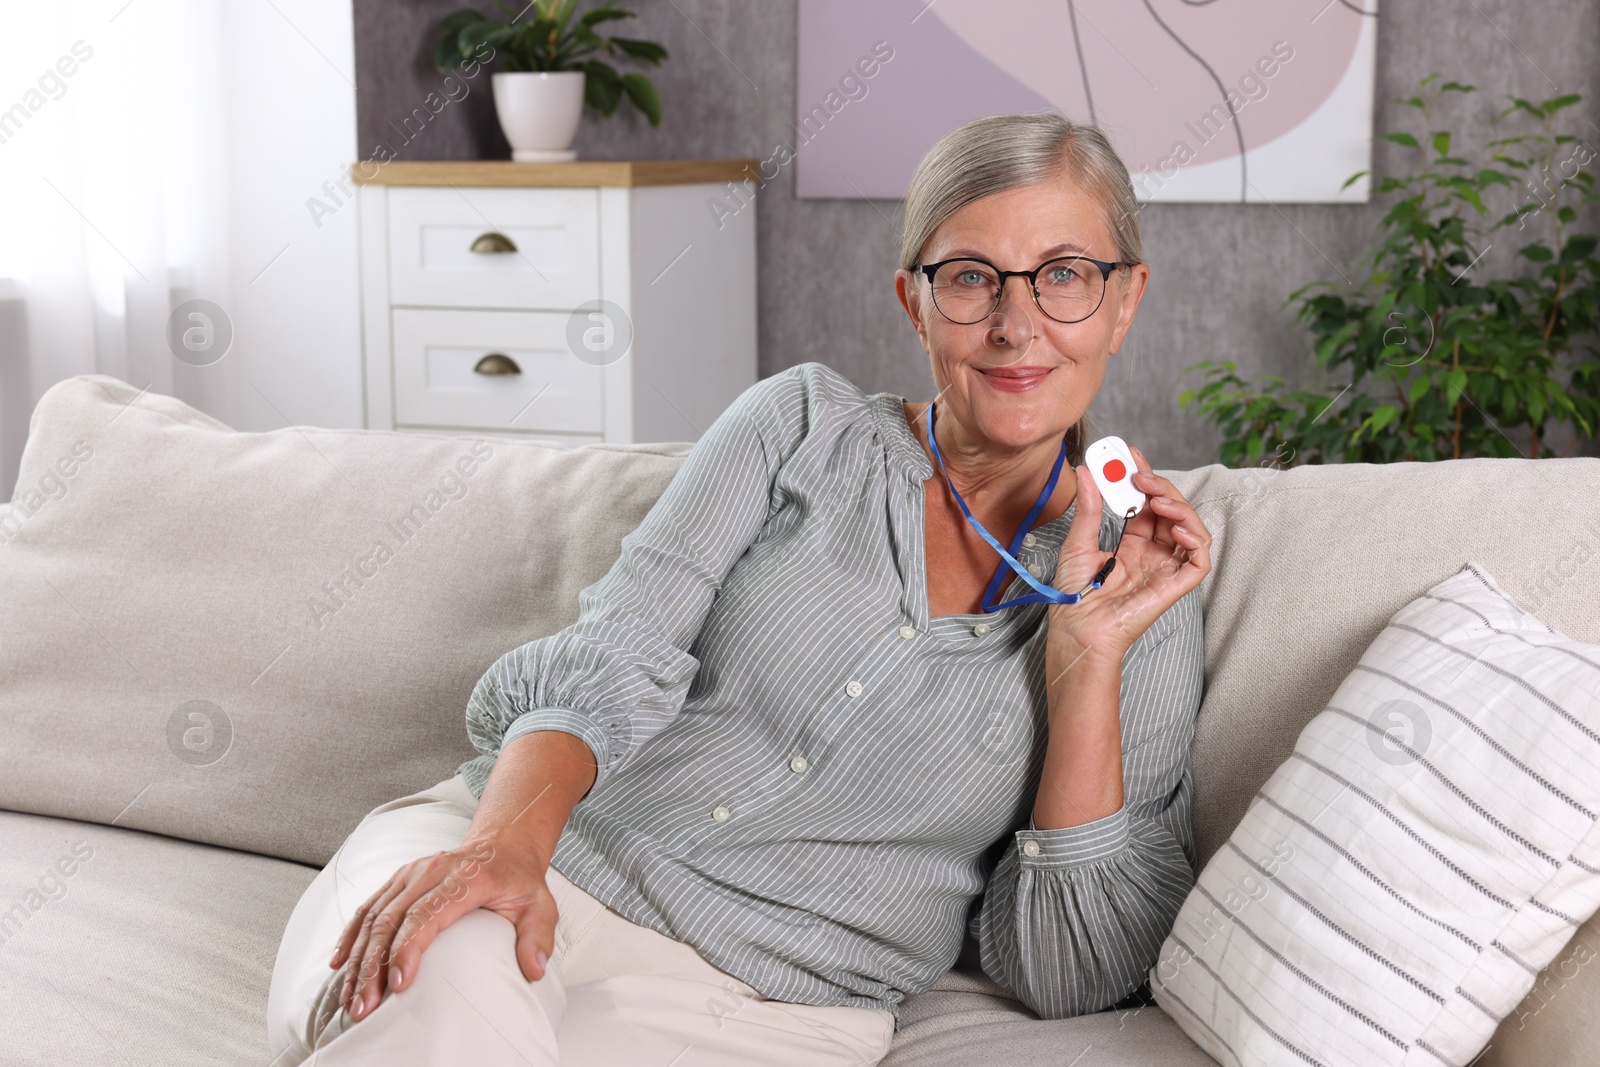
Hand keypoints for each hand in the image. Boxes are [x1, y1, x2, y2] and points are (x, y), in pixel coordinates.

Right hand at [328, 832, 557, 1022]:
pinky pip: (368, 907)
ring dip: (357, 958)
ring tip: (350, 998)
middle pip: (391, 919)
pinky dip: (350, 936)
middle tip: (363, 1006)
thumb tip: (534, 969)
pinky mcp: (399, 879)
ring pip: (374, 915)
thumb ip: (538, 936)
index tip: (399, 984)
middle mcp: (431, 871)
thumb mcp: (540, 905)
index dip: (408, 948)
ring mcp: (411, 873)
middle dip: (372, 966)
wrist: (503, 843)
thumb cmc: (518, 879)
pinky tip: (339, 963)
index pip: (427, 913)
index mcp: (464, 877)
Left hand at [1046, 443, 1210, 665]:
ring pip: (1192, 530)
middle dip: (1160, 488)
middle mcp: (1153, 555)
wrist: (1077, 630)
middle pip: (1171, 512)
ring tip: (1156, 499)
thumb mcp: (1078, 544)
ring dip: (1179, 508)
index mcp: (1133, 545)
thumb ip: (1087, 509)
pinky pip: (1200, 562)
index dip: (1144, 478)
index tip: (1131, 454)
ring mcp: (1166, 569)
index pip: (1147, 504)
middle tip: (1140, 475)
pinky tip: (1177, 530)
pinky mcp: (1175, 587)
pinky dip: (1196, 542)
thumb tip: (1087, 471)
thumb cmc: (1075, 597)